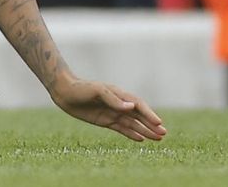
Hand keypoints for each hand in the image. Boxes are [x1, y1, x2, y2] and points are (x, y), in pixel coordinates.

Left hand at [49, 76, 166, 141]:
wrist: (64, 92)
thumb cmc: (80, 88)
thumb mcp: (96, 91)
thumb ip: (113, 99)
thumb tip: (131, 107)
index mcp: (118, 94)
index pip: (137, 105)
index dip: (148, 113)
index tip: (158, 123)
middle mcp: (118, 104)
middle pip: (138, 116)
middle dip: (151, 124)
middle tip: (164, 134)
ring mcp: (112, 112)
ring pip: (133, 123)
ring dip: (145, 130)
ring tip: (158, 139)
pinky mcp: (105, 120)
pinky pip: (122, 128)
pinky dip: (132, 134)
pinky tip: (141, 139)